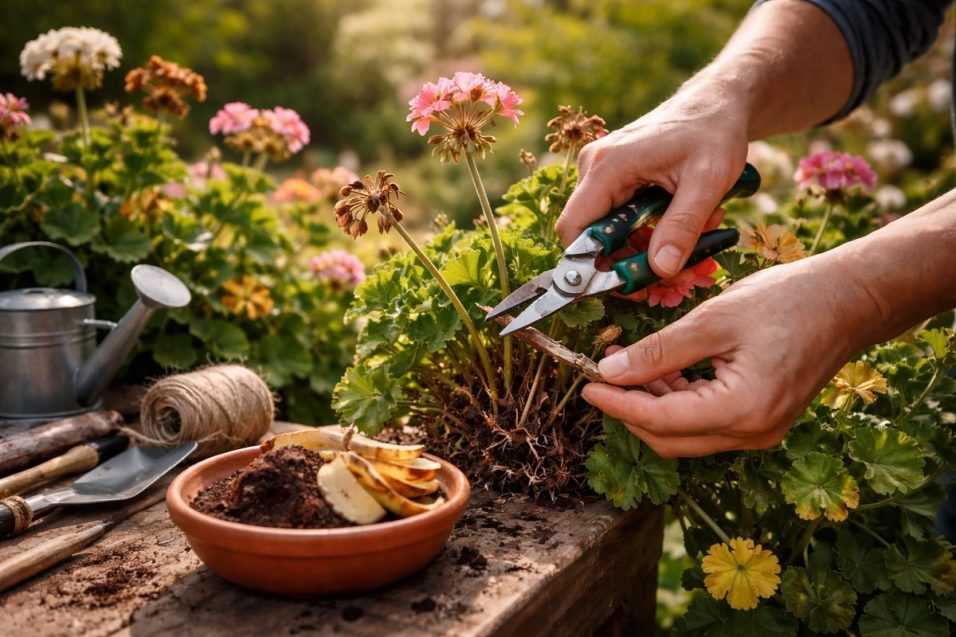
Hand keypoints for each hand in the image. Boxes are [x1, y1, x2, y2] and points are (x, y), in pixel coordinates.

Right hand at [555, 81, 748, 277]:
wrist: (717, 104)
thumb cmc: (714, 133)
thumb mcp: (708, 182)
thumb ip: (682, 227)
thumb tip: (661, 270)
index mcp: (607, 166)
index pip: (574, 229)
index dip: (588, 264)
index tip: (624, 284)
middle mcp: (594, 168)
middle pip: (591, 235)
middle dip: (628, 259)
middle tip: (671, 269)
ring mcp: (601, 172)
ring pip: (607, 230)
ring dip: (644, 245)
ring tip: (689, 235)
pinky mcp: (613, 178)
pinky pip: (618, 218)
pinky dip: (646, 231)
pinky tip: (678, 220)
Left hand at [582, 254, 867, 457]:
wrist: (847, 300)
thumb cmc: (788, 301)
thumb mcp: (714, 320)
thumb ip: (659, 351)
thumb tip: (610, 371)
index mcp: (742, 410)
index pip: (659, 420)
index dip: (616, 404)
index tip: (585, 386)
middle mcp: (752, 433)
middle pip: (668, 438)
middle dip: (628, 410)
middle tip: (600, 376)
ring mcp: (758, 431)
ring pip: (684, 434)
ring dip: (650, 406)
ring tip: (626, 366)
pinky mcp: (760, 420)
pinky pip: (705, 423)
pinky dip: (676, 402)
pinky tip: (659, 371)